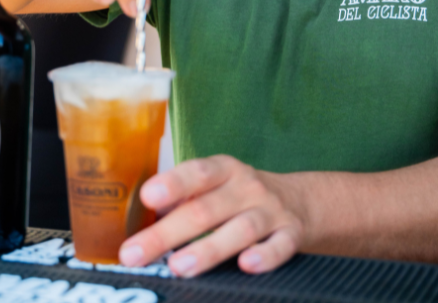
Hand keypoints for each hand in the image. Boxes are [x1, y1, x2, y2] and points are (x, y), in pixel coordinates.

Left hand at [123, 154, 300, 276]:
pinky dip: (265, 256)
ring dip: (208, 249)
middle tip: (136, 254)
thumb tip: (140, 223)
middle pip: (205, 210)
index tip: (147, 197)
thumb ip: (182, 200)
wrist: (302, 201)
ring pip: (240, 229)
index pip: (196, 173)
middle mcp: (247, 188)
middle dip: (167, 233)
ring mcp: (271, 211)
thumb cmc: (240, 197)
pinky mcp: (291, 234)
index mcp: (223, 171)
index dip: (172, 184)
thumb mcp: (215, 187)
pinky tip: (246, 265)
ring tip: (179, 267)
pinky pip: (280, 246)